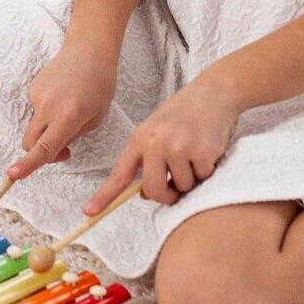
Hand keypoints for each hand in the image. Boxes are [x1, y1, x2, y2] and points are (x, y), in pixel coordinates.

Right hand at [6, 44, 117, 180]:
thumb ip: (73, 136)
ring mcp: (37, 96)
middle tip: (65, 150)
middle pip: (30, 142)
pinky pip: (36, 111)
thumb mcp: (97, 118)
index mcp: (68, 117)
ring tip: (69, 109)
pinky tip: (63, 97)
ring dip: (47, 129)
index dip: (28, 164)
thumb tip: (55, 147)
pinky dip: (47, 112)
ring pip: (35, 126)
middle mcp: (48, 107)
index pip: (44, 147)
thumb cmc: (100, 85)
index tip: (13, 174)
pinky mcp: (32, 88)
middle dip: (39, 153)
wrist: (89, 51)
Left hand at [83, 77, 242, 212]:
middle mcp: (155, 143)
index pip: (119, 174)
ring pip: (182, 187)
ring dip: (191, 178)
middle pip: (153, 190)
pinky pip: (203, 178)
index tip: (89, 212)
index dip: (104, 196)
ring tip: (194, 154)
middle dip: (167, 195)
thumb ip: (148, 160)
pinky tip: (208, 149)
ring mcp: (178, 147)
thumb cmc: (184, 114)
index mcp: (139, 139)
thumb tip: (145, 194)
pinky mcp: (202, 151)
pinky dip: (208, 170)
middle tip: (177, 187)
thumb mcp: (157, 131)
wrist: (214, 92)